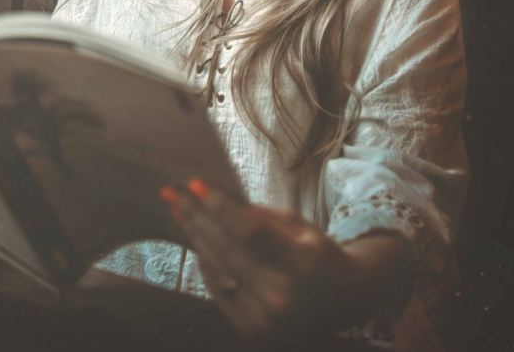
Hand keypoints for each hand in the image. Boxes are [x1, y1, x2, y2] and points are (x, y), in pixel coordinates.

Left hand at [161, 180, 412, 338]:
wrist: (342, 297)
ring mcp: (268, 319)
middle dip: (196, 217)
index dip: (219, 205)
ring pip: (218, 270)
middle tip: (172, 193)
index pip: (249, 229)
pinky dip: (206, 263)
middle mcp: (283, 294)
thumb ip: (255, 216)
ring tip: (178, 210)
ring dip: (195, 238)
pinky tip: (196, 238)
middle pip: (227, 250)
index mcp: (300, 261)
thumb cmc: (315, 251)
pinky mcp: (254, 330)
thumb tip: (211, 197)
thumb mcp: (295, 224)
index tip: (195, 183)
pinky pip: (219, 290)